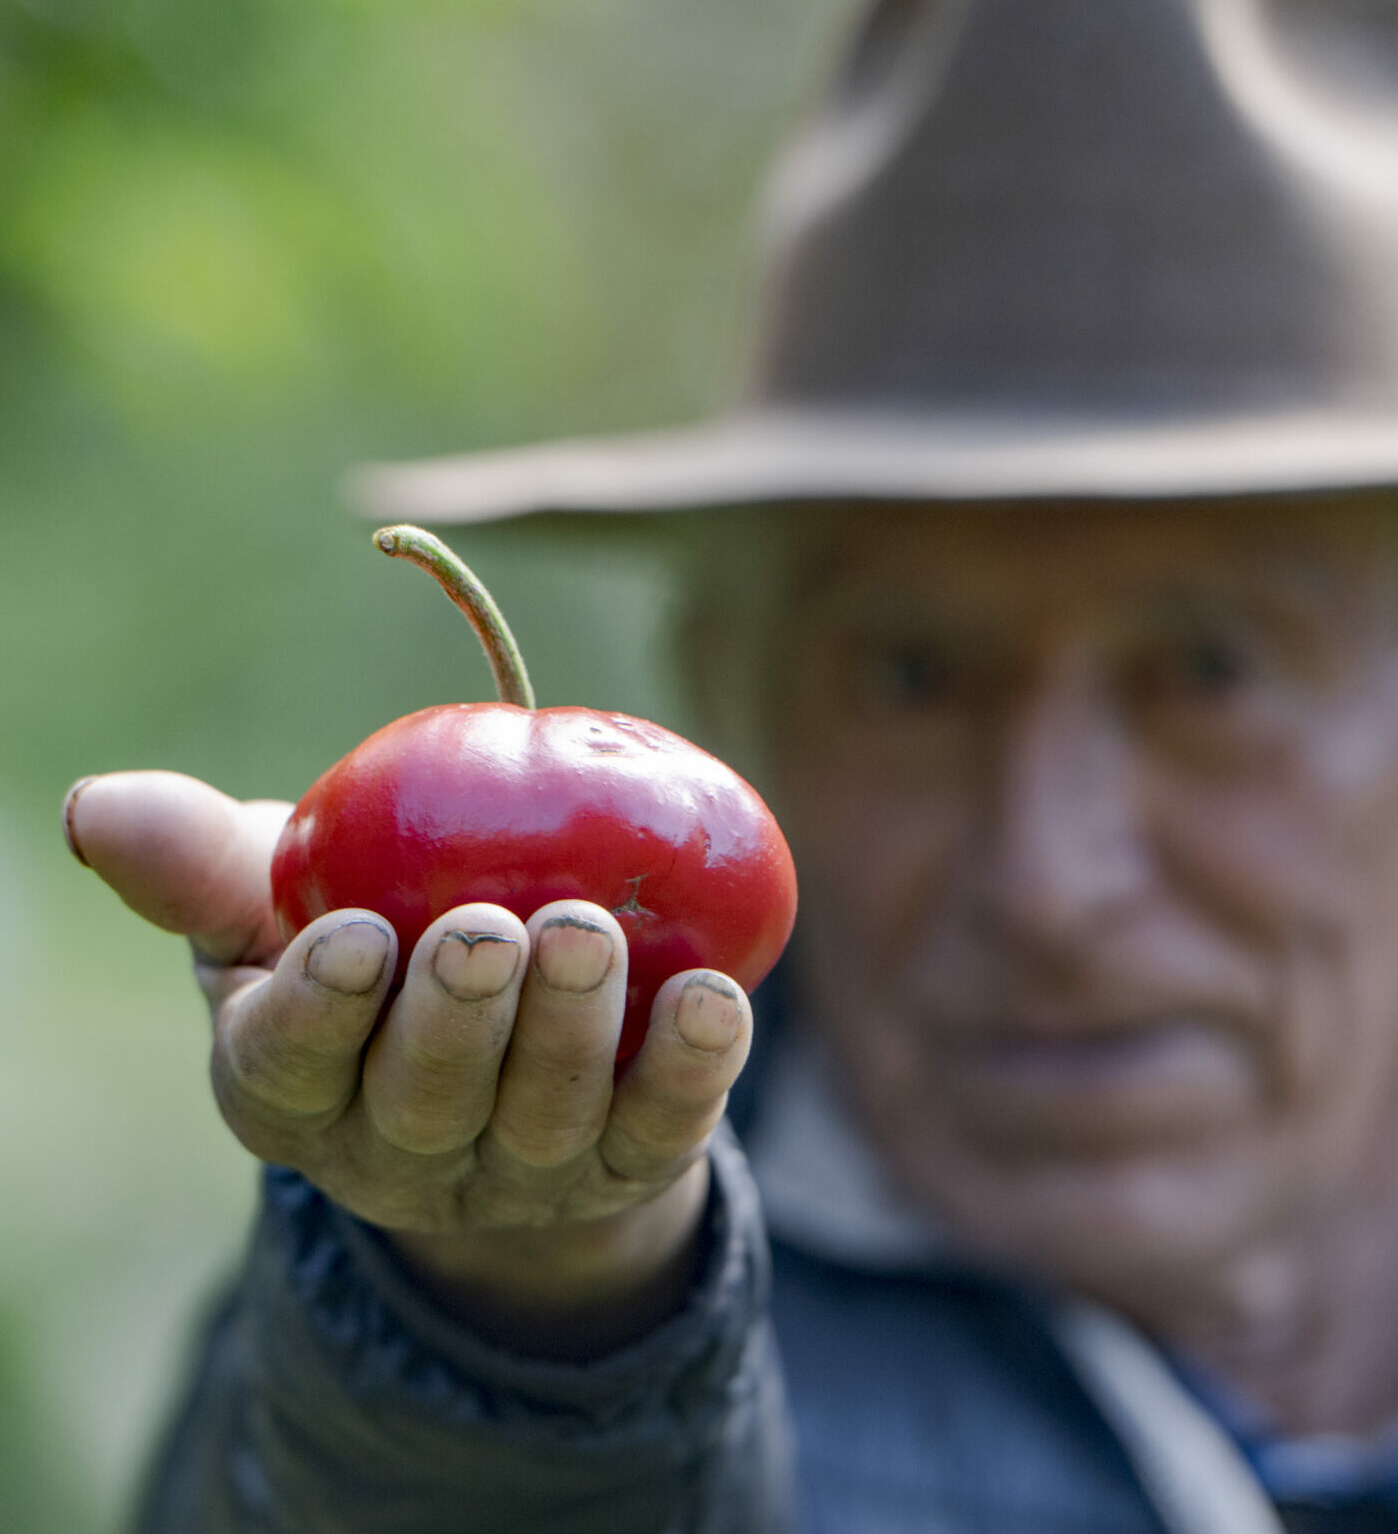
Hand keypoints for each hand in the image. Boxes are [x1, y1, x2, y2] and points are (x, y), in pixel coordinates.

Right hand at [64, 769, 752, 1357]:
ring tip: (591, 932)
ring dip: (571, 1030)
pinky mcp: (624, 1166)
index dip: (317, 1012)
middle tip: (493, 931)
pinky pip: (661, 1131)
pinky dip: (688, 1069)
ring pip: (541, 1118)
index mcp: (289, 1089)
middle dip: (457, 1019)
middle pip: (421, 1102)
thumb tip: (97, 807)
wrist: (502, 1040)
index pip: (284, 1068)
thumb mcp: (280, 900)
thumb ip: (204, 862)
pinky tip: (715, 999)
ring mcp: (517, 1175)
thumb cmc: (369, 938)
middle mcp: (397, 1153)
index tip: (355, 937)